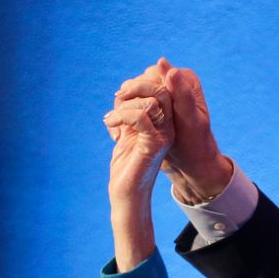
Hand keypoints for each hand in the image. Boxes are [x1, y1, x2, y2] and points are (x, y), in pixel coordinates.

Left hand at [103, 82, 174, 201]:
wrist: (127, 193)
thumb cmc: (126, 165)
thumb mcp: (127, 131)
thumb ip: (130, 112)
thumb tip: (124, 91)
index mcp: (163, 122)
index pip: (160, 88)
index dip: (138, 84)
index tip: (119, 97)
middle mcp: (168, 127)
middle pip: (160, 89)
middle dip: (135, 87)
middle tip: (117, 97)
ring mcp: (165, 135)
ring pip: (151, 101)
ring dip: (124, 105)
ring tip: (110, 119)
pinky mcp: (155, 144)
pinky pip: (141, 116)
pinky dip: (121, 115)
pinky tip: (110, 124)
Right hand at [115, 59, 231, 202]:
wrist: (192, 163)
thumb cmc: (194, 143)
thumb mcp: (188, 118)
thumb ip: (180, 91)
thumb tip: (162, 62)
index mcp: (185, 79)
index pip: (153, 73)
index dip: (136, 86)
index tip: (122, 99)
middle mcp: (174, 83)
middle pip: (142, 82)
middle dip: (127, 98)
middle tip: (113, 115)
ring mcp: (164, 95)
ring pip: (135, 93)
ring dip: (122, 107)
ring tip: (111, 123)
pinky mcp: (155, 108)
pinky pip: (134, 105)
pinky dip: (124, 115)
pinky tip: (117, 131)